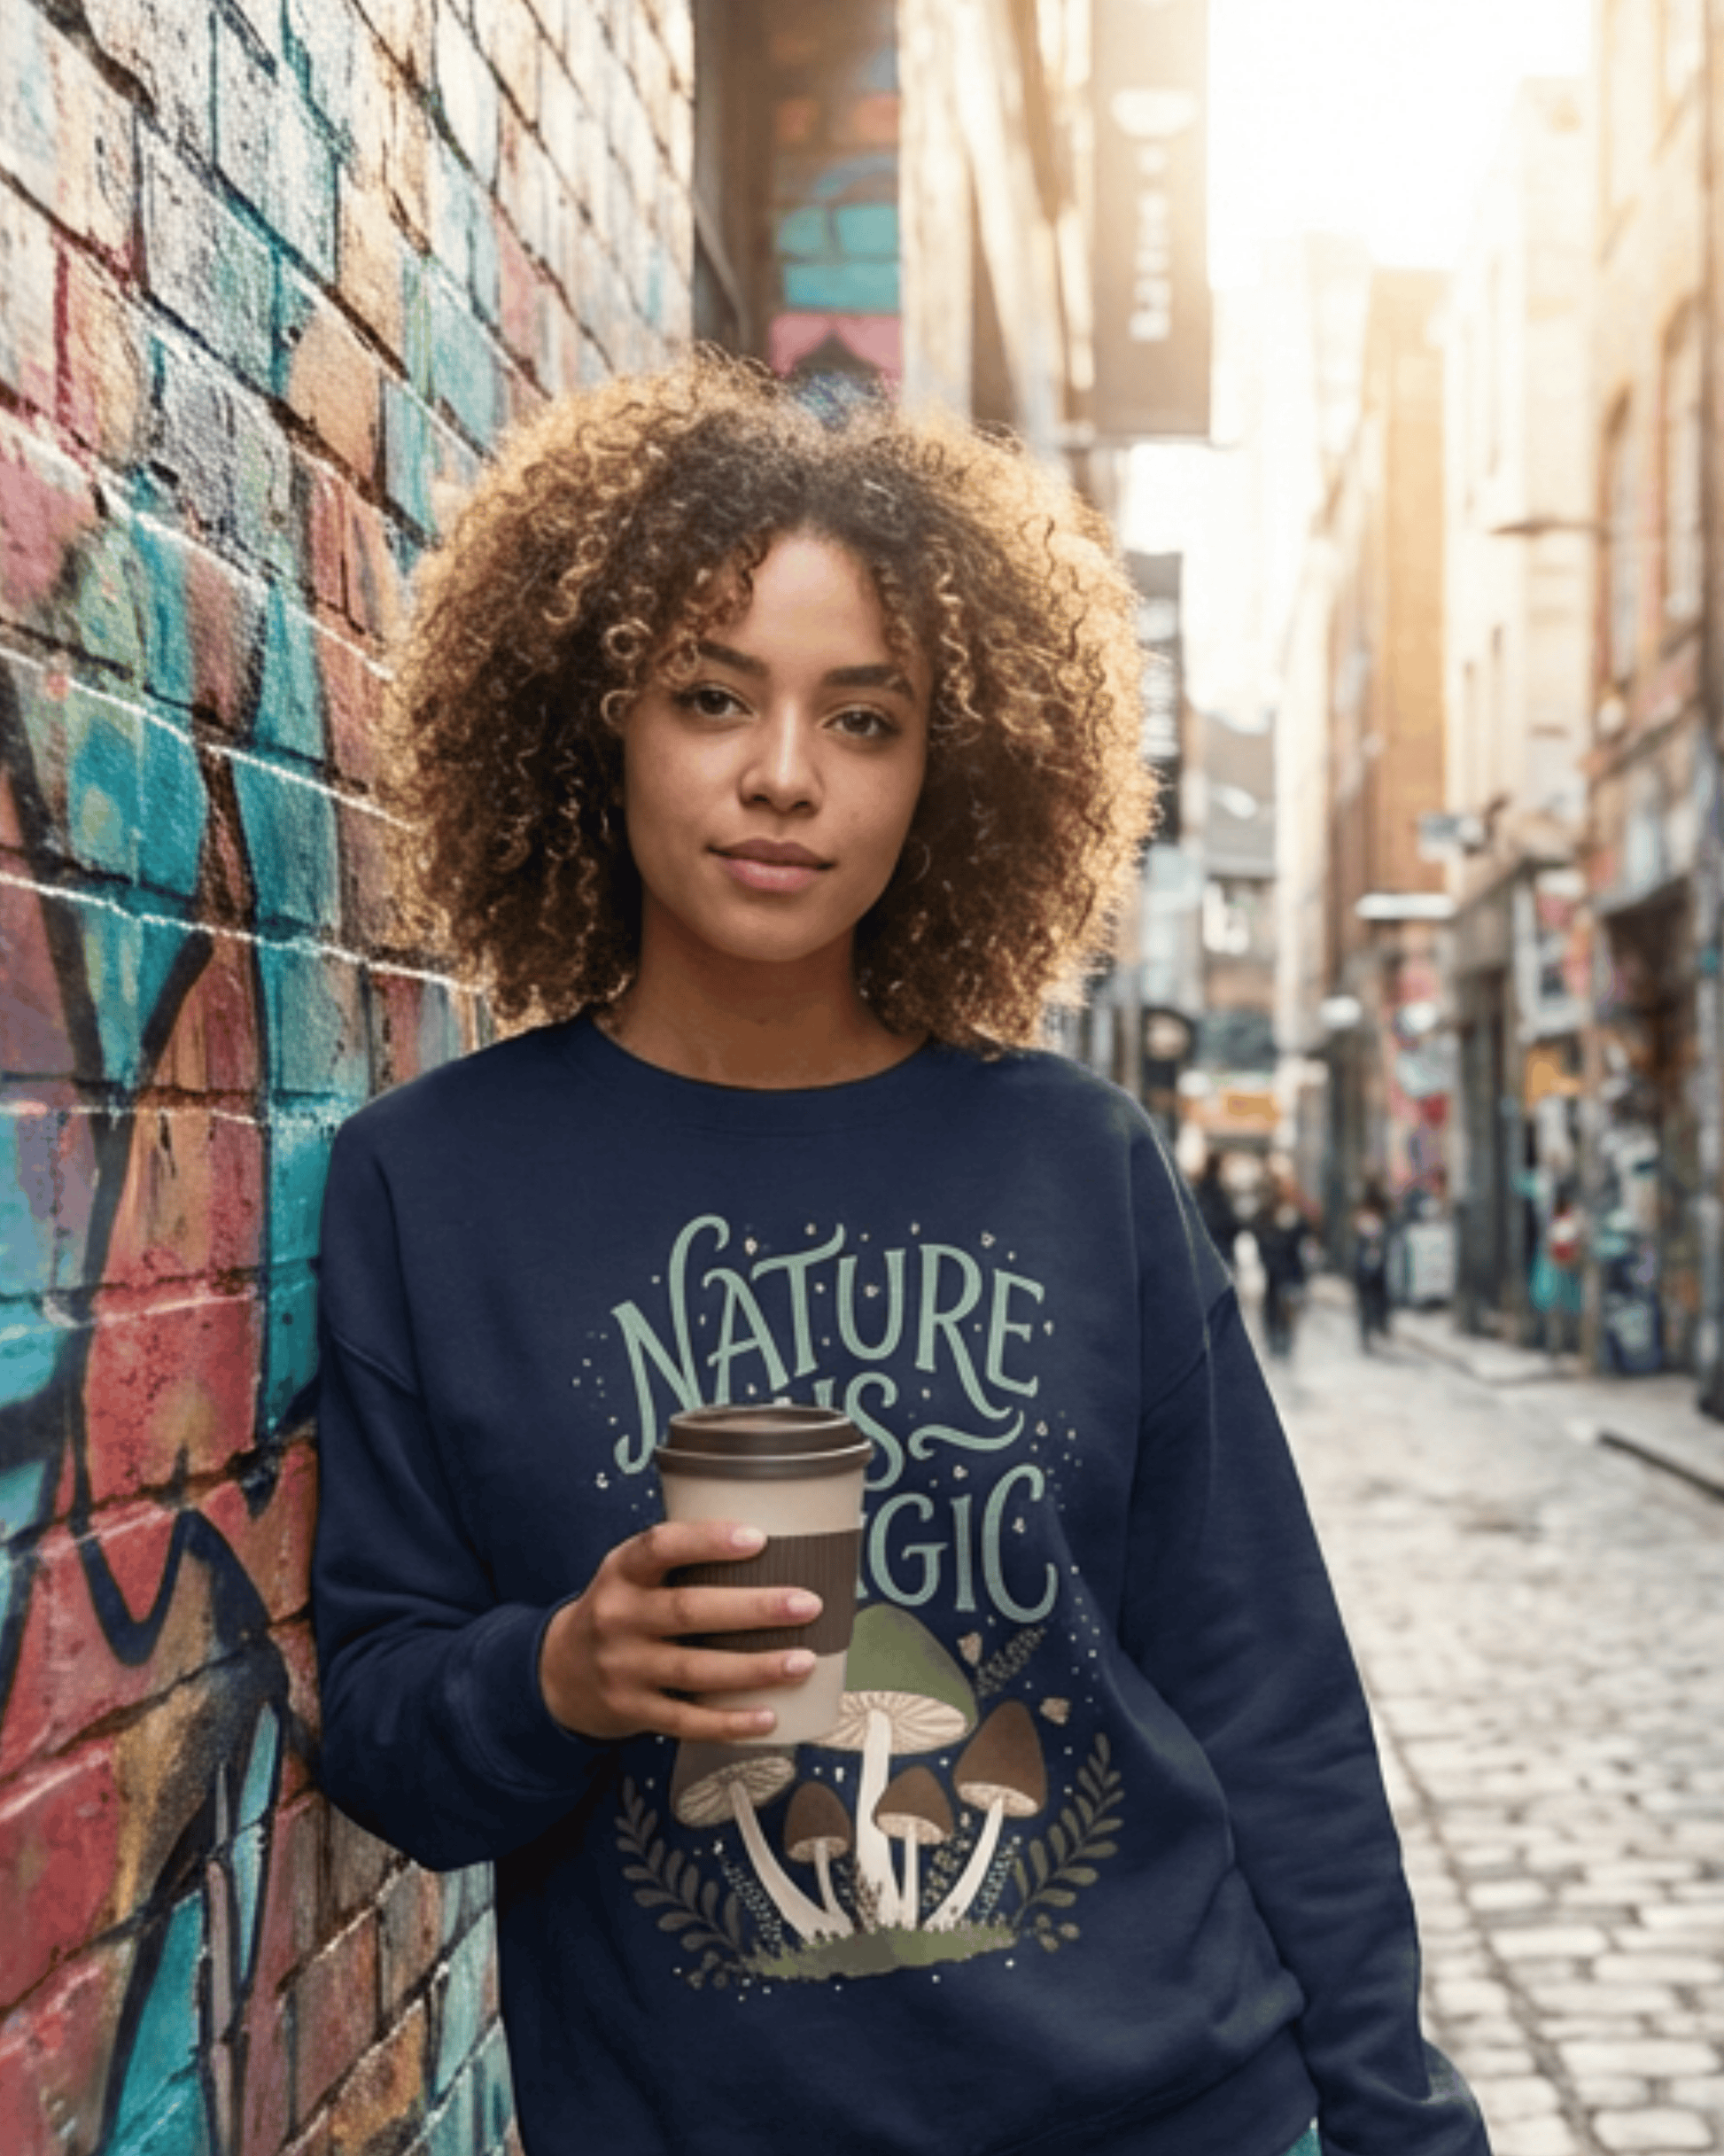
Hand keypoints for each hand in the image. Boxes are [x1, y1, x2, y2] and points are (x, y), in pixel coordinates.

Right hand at [538, 1520, 821, 1743]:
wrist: (558, 1672)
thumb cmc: (620, 1610)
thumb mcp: (631, 1572)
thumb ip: (680, 1559)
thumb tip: (773, 1545)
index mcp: (622, 1572)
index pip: (660, 1546)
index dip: (708, 1541)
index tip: (758, 1538)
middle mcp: (619, 1617)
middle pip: (689, 1611)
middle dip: (753, 1609)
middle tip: (807, 1604)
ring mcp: (624, 1669)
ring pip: (695, 1670)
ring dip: (754, 1667)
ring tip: (803, 1661)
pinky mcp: (633, 1711)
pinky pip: (687, 1721)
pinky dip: (730, 1722)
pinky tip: (769, 1716)